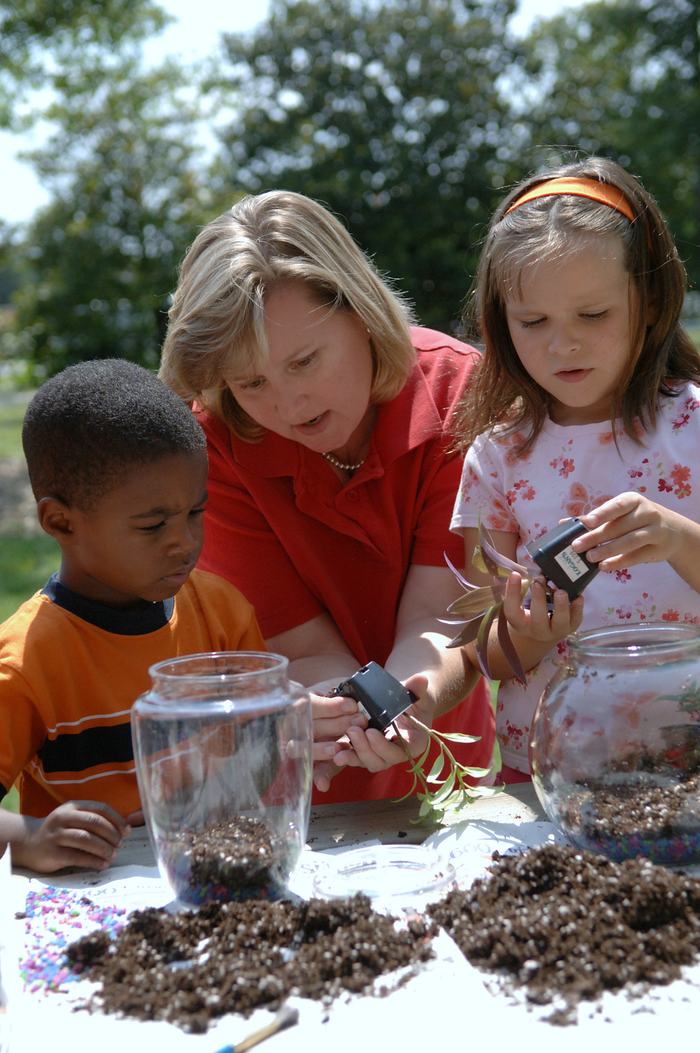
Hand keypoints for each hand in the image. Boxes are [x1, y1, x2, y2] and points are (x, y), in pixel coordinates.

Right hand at [10, 800, 129, 872]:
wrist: (27, 842)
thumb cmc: (58, 831)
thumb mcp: (73, 818)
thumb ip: (93, 820)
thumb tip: (123, 829)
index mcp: (73, 806)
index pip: (100, 809)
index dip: (117, 820)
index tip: (127, 831)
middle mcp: (64, 818)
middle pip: (94, 822)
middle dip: (111, 834)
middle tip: (119, 844)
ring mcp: (56, 835)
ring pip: (86, 839)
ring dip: (104, 848)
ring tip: (113, 855)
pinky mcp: (52, 853)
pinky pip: (77, 856)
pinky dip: (93, 861)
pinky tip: (102, 864)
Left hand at [317, 675, 431, 787]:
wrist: (405, 702)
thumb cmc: (414, 699)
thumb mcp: (418, 693)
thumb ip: (418, 689)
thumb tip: (421, 679)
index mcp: (414, 743)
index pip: (401, 752)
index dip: (385, 746)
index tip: (372, 732)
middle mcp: (397, 752)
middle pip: (381, 760)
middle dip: (365, 749)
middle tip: (353, 731)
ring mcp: (381, 754)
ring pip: (367, 762)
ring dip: (353, 756)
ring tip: (338, 747)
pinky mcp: (368, 750)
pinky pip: (356, 757)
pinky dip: (346, 756)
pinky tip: (333, 752)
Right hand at [502, 572, 583, 644]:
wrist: (542, 634)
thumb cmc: (528, 613)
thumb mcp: (520, 605)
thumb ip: (520, 590)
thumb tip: (523, 571)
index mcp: (520, 623)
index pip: (512, 611)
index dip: (512, 593)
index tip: (515, 574)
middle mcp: (537, 630)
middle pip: (538, 619)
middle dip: (539, 599)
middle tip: (539, 580)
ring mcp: (556, 631)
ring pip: (560, 623)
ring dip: (561, 606)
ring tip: (560, 591)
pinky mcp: (570, 628)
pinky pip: (575, 620)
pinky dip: (577, 608)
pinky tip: (578, 597)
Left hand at [575, 492, 686, 570]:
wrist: (672, 531)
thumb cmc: (636, 520)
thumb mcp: (620, 514)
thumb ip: (594, 519)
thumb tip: (564, 523)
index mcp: (633, 500)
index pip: (617, 505)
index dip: (602, 513)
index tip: (587, 522)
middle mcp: (646, 513)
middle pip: (619, 526)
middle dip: (596, 536)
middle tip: (576, 546)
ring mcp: (655, 531)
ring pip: (630, 541)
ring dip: (608, 550)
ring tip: (590, 557)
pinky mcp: (657, 549)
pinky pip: (637, 557)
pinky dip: (620, 562)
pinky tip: (604, 566)